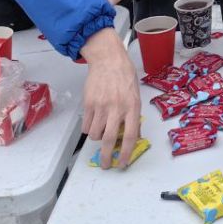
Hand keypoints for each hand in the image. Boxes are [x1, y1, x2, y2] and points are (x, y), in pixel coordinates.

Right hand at [79, 28, 140, 168]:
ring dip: (97, 139)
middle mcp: (117, 108)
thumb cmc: (124, 76)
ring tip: (101, 132)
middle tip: (106, 164)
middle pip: (109, 139)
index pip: (130, 136)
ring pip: (95, 134)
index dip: (126, 153)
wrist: (108, 59)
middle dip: (107, 157)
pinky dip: (89, 129)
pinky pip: (86, 125)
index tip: (122, 163)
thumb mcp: (136, 94)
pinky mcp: (88, 103)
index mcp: (132, 106)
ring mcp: (101, 106)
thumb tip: (133, 136)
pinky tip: (93, 123)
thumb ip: (134, 115)